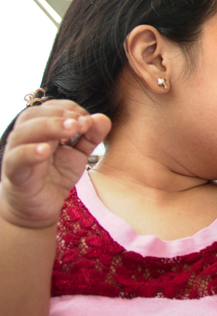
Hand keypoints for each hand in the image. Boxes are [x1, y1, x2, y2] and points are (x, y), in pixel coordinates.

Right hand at [0, 100, 110, 228]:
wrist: (36, 208)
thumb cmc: (55, 176)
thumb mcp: (79, 154)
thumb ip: (92, 136)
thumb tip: (102, 117)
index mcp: (42, 128)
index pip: (52, 107)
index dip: (72, 109)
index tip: (88, 120)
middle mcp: (27, 136)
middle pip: (36, 115)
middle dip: (62, 116)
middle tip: (82, 123)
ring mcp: (17, 153)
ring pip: (24, 132)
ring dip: (49, 127)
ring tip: (71, 129)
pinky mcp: (14, 172)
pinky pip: (17, 158)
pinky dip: (30, 152)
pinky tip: (46, 150)